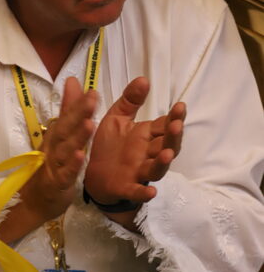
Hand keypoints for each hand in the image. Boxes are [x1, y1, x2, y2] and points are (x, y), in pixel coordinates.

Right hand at [21, 77, 97, 223]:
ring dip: (77, 137)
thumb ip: (68, 110)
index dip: (78, 104)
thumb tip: (72, 81)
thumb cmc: (49, 167)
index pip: (66, 117)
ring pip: (65, 150)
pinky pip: (64, 174)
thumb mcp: (60, 137)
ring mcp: (52, 166)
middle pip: (65, 129)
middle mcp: (53, 148)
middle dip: (78, 113)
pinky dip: (71, 165)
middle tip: (91, 98)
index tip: (91, 89)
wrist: (34, 201)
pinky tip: (80, 155)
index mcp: (56, 137)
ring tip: (89, 123)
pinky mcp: (56, 184)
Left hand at [85, 77, 185, 224]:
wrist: (92, 172)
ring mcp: (138, 171)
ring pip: (156, 169)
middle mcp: (146, 154)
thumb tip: (143, 78)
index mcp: (145, 135)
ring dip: (163, 163)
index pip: (164, 125)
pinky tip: (151, 192)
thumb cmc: (109, 145)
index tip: (180, 106)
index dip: (174, 117)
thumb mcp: (117, 118)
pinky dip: (144, 193)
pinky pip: (138, 191)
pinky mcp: (126, 187)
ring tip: (167, 155)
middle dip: (173, 137)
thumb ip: (130, 100)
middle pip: (166, 146)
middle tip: (176, 126)